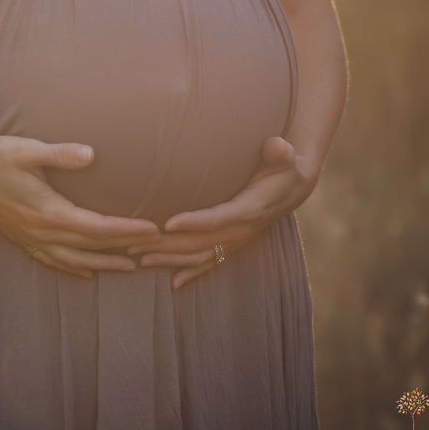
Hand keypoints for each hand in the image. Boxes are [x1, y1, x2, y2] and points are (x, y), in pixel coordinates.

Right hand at [0, 134, 158, 278]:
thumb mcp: (29, 150)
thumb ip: (61, 154)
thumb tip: (91, 154)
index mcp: (49, 212)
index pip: (99, 228)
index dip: (128, 231)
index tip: (153, 230)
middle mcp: (42, 231)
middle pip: (92, 247)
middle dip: (125, 249)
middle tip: (154, 250)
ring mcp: (30, 237)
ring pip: (74, 260)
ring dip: (103, 265)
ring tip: (129, 268)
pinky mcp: (20, 238)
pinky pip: (52, 261)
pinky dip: (73, 269)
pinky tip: (85, 273)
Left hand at [127, 136, 316, 288]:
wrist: (294, 187)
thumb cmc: (284, 167)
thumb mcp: (286, 157)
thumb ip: (279, 153)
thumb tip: (277, 145)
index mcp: (249, 209)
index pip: (217, 218)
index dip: (194, 222)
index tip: (168, 222)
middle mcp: (240, 230)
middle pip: (199, 242)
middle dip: (166, 244)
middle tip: (134, 243)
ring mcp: (235, 241)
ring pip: (199, 256)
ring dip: (169, 259)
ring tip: (139, 259)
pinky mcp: (233, 244)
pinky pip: (210, 263)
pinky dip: (191, 273)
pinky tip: (173, 284)